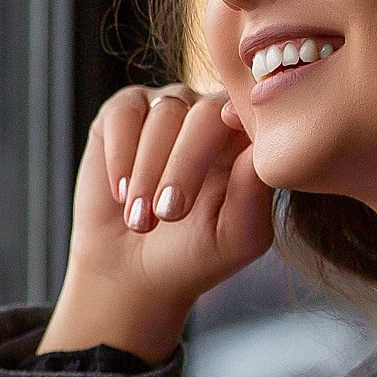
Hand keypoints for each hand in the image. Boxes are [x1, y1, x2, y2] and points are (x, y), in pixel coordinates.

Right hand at [39, 83, 274, 360]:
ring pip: (163, 114)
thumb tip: (257, 151)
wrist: (131, 268)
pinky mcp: (123, 111)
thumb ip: (252, 195)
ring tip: (140, 219)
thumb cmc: (193, 253)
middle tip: (168, 214)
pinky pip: (124, 114)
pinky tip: (120, 193)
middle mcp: (210, 114)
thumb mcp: (234, 238)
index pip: (253, 117)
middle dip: (184, 165)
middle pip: (206, 113)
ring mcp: (167, 107)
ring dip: (148, 171)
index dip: (243, 124)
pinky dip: (120, 155)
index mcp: (247, 139)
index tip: (232, 148)